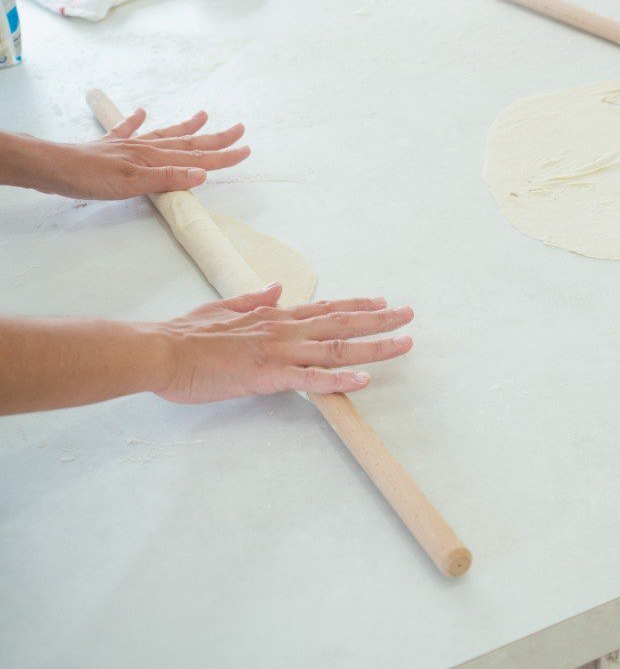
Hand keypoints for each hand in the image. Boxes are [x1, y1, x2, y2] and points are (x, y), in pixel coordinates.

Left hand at [13, 109, 249, 199]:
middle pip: (189, 143)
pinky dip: (137, 120)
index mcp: (155, 158)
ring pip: (166, 134)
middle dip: (216, 138)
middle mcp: (147, 148)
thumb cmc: (90, 177)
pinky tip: (142, 111)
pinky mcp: (111, 147)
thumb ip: (168, 178)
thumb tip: (203, 174)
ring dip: (187, 126)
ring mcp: (130, 146)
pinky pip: (129, 130)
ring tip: (204, 115)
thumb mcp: (132, 183)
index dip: (223, 156)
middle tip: (240, 129)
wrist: (53, 167)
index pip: (198, 158)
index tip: (246, 150)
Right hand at [156, 283, 413, 403]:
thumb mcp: (223, 308)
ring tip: (405, 343)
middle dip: (380, 320)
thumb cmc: (185, 336)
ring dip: (375, 346)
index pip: (325, 308)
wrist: (160, 351)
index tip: (383, 302)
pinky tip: (365, 380)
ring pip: (337, 347)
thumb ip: (254, 300)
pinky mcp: (268, 375)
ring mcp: (279, 352)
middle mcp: (284, 330)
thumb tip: (278, 288)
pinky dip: (340, 378)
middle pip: (342, 323)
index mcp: (274, 316)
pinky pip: (311, 378)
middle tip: (410, 315)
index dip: (357, 305)